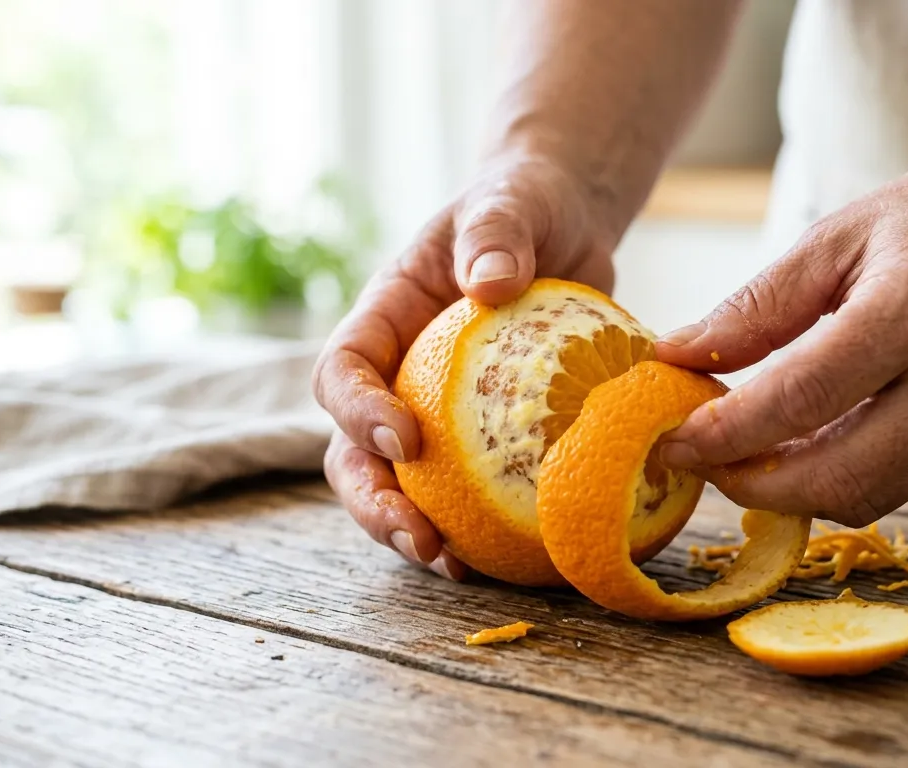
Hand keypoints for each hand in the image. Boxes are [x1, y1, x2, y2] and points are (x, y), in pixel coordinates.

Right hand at [313, 155, 618, 578]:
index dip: (358, 412)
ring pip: (400, 486)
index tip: (405, 439)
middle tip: (418, 538)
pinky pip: (469, 490)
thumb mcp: (511, 203)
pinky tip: (509, 559)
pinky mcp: (481, 438)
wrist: (563, 224)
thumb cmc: (526, 205)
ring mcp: (436, 413)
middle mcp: (397, 374)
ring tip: (454, 567)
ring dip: (413, 532)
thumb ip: (495, 233)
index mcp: (384, 318)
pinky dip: (478, 528)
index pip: (343, 370)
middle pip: (352, 451)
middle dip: (372, 502)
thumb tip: (490, 284)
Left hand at [655, 144, 907, 526]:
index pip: (801, 398)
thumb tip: (678, 354)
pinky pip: (889, 485)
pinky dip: (828, 478)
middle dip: (745, 482)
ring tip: (734, 450)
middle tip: (691, 457)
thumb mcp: (840, 234)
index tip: (667, 437)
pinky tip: (792, 445)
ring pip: (860, 497)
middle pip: (832, 477)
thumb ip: (759, 304)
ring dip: (784, 490)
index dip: (725, 431)